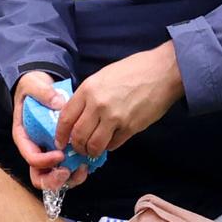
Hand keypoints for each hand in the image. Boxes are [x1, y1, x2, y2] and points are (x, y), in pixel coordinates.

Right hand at [12, 71, 85, 192]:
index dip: (44, 161)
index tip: (60, 154)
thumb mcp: (33, 84)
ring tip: (82, 169)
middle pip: (39, 176)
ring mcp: (47, 152)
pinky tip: (87, 163)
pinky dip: (77, 171)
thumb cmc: (33, 88)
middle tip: (68, 171)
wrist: (41, 88)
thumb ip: (43, 92)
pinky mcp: (60, 151)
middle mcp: (35, 149)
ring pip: (54, 177)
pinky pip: (67, 168)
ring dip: (69, 179)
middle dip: (54, 179)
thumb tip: (57, 103)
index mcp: (24, 136)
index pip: (31, 157)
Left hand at [56, 42, 184, 158]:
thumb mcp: (102, 77)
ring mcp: (115, 118)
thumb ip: (88, 96)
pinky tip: (110, 142)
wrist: (162, 72)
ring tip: (92, 150)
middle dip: (76, 146)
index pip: (66, 118)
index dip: (60, 134)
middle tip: (78, 149)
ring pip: (94, 145)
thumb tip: (77, 115)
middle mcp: (98, 105)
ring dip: (91, 151)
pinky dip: (109, 147)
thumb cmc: (132, 70)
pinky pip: (114, 145)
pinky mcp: (131, 127)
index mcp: (88, 90)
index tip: (60, 141)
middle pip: (78, 135)